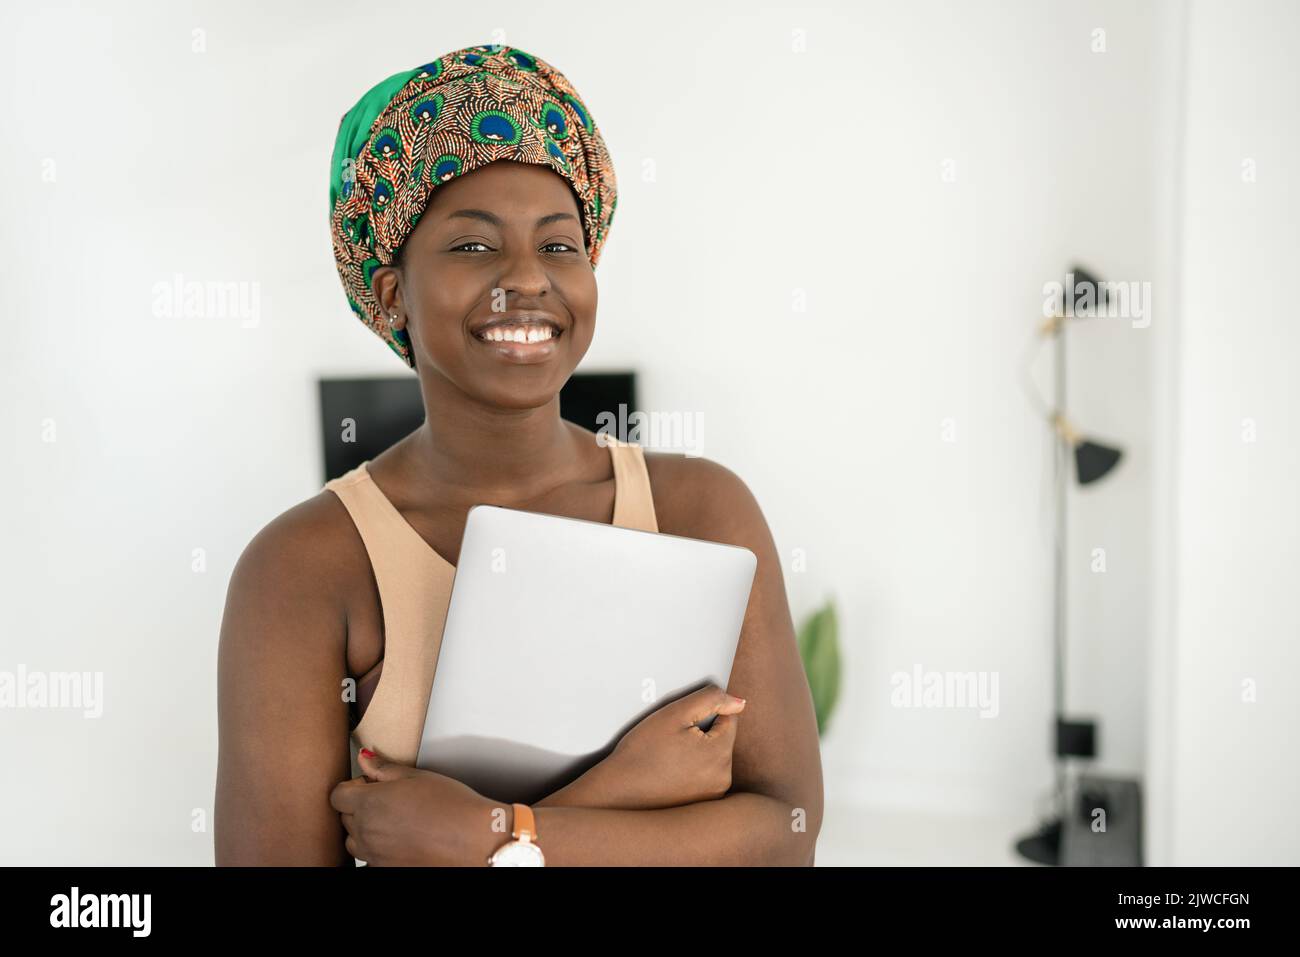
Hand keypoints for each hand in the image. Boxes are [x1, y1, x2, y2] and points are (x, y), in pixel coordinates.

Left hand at [330, 748, 495, 865]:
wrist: (474, 838)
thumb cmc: (451, 805)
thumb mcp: (416, 776)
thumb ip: (383, 769)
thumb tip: (365, 758)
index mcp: (369, 803)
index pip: (336, 795)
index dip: (351, 787)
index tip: (369, 784)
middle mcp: (366, 831)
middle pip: (344, 817)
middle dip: (359, 806)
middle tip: (388, 799)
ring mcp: (374, 854)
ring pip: (354, 841)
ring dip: (365, 829)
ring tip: (394, 820)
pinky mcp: (386, 869)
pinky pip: (370, 858)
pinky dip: (378, 848)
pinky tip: (402, 838)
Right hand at [566, 684, 746, 809]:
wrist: (618, 791)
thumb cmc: (642, 751)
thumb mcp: (674, 714)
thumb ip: (710, 700)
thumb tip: (739, 702)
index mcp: (720, 753)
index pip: (729, 718)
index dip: (703, 715)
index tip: (681, 725)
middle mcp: (723, 778)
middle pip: (722, 740)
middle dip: (703, 734)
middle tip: (672, 742)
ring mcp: (714, 794)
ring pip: (714, 758)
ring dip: (699, 753)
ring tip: (670, 758)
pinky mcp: (703, 805)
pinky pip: (706, 777)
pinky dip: (694, 771)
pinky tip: (671, 773)